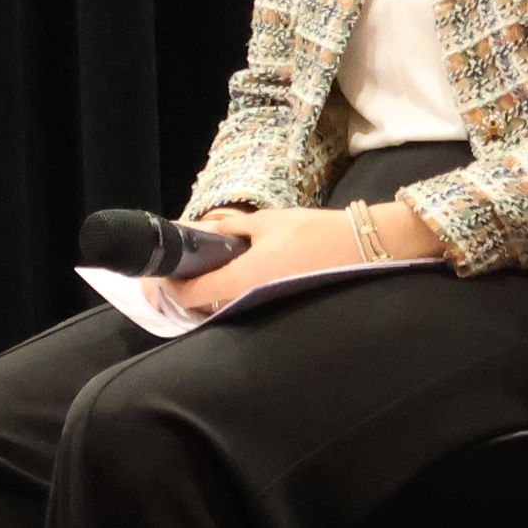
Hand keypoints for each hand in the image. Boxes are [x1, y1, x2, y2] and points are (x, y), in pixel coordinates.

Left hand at [167, 203, 420, 314]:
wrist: (366, 245)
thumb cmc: (315, 230)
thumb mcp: (267, 222)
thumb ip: (229, 229)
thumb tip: (197, 230)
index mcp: (244, 277)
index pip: (192, 295)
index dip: (170, 286)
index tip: (161, 273)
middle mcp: (253, 298)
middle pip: (205, 304)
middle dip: (187, 290)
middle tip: (178, 271)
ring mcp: (268, 305)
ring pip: (226, 305)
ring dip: (209, 293)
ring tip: (201, 271)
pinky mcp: (282, 303)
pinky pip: (247, 302)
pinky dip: (232, 294)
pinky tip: (231, 276)